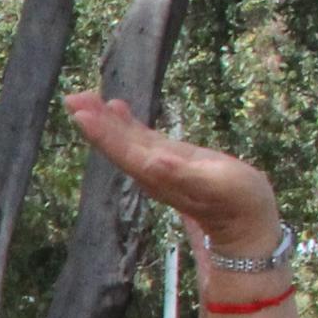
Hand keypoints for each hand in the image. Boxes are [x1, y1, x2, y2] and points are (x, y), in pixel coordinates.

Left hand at [61, 92, 283, 255]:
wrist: (244, 221)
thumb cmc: (236, 202)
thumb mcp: (215, 186)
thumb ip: (183, 175)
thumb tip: (152, 162)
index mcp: (157, 175)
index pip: (123, 151)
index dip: (102, 133)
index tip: (81, 113)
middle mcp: (151, 170)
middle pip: (116, 143)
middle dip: (96, 121)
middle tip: (73, 96)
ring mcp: (159, 165)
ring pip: (125, 139)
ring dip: (105, 120)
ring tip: (86, 96)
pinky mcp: (171, 159)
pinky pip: (141, 137)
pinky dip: (126, 122)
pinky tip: (116, 107)